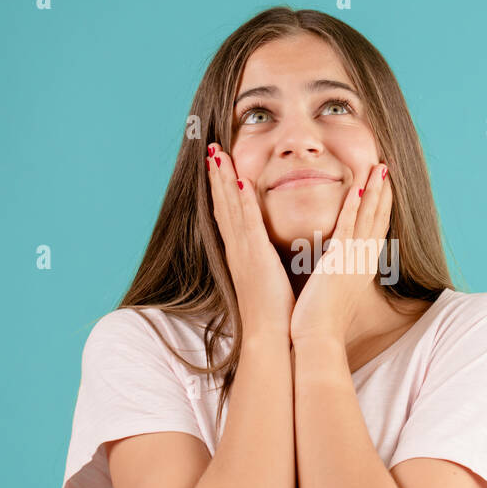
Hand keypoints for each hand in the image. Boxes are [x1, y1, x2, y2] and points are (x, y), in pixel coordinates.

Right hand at [206, 143, 294, 338]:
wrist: (270, 337)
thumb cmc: (275, 314)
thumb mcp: (268, 282)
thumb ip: (267, 264)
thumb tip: (272, 255)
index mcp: (242, 255)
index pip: (229, 215)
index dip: (222, 190)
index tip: (219, 167)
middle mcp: (237, 250)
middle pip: (223, 204)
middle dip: (216, 176)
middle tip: (211, 150)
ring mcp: (243, 252)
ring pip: (230, 207)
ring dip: (223, 179)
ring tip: (217, 153)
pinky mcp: (255, 256)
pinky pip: (247, 222)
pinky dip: (242, 201)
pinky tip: (239, 180)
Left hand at [290, 162, 390, 343]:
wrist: (319, 337)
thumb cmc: (321, 322)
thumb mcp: (333, 292)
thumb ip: (335, 276)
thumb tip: (331, 269)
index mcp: (361, 268)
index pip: (374, 231)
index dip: (380, 208)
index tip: (382, 187)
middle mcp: (363, 261)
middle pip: (378, 219)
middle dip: (383, 193)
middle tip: (386, 168)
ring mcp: (354, 260)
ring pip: (367, 218)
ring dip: (374, 191)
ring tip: (380, 167)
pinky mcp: (340, 260)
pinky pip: (349, 227)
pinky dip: (354, 207)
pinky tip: (358, 188)